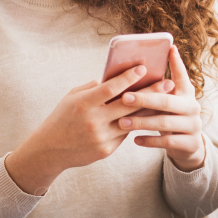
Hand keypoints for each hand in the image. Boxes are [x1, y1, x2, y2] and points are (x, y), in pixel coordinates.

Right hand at [5, 64, 173, 193]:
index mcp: (83, 104)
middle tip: (167, 82)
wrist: (50, 149)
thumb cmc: (61, 118)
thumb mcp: (71, 98)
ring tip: (165, 100)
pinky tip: (147, 117)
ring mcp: (101, 137)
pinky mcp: (106, 150)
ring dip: (149, 110)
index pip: (110, 88)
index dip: (128, 77)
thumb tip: (115, 80)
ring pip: (131, 121)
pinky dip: (134, 125)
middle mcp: (93, 120)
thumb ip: (92, 88)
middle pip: (128, 104)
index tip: (144, 68)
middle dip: (150, 92)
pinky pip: (125, 134)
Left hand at [117, 46, 206, 170]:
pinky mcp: (191, 143)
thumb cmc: (167, 117)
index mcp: (186, 93)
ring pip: (165, 123)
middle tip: (125, 97)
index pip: (182, 75)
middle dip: (144, 99)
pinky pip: (168, 142)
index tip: (168, 48)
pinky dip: (150, 140)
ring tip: (122, 122)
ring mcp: (193, 126)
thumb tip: (134, 68)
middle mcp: (193, 107)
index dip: (176, 63)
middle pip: (167, 101)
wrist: (186, 145)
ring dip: (141, 122)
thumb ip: (154, 89)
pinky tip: (135, 139)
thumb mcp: (165, 101)